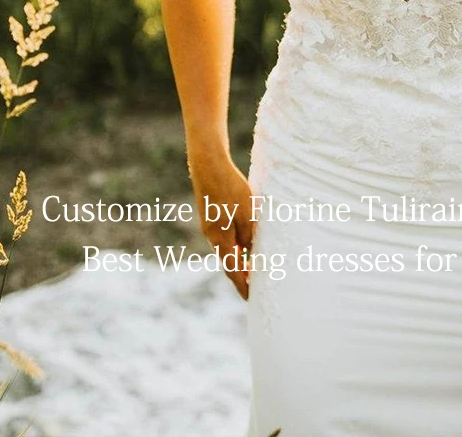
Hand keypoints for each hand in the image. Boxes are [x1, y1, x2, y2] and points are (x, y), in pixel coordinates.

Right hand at [188, 153, 255, 298]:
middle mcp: (212, 236)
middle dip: (240, 273)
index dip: (242, 285)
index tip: (250, 298)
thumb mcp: (247, 214)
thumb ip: (248, 236)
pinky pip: (223, 235)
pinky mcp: (210, 215)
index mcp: (221, 240)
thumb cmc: (230, 188)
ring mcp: (209, 225)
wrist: (208, 165)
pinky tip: (242, 239)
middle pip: (228, 261)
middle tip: (254, 284)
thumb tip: (247, 252)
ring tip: (251, 264)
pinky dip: (234, 243)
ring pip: (226, 247)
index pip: (233, 270)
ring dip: (238, 258)